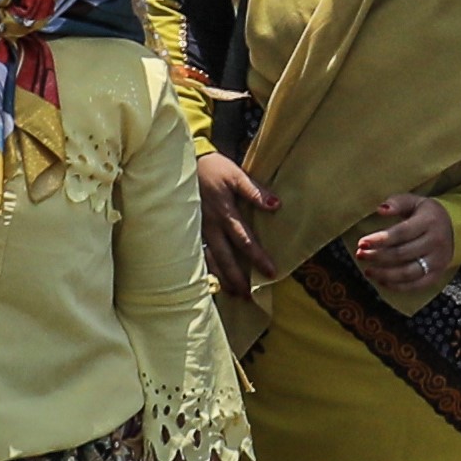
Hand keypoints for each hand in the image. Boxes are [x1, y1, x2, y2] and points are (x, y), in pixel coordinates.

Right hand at [194, 148, 273, 294]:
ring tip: (235, 294)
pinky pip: (198, 254)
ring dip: (223, 278)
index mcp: (224, 213)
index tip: (271, 272)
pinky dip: (207, 269)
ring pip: (211, 259)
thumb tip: (276, 205)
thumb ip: (255, 191)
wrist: (183, 164)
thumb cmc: (213, 169)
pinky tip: (213, 281)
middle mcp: (210, 226)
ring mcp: (198, 230)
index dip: (257, 257)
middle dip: (238, 277)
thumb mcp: (236, 174)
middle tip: (249, 296)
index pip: (244, 240)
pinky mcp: (190, 231)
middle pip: (226, 256)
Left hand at [351, 190, 460, 300]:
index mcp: (429, 222)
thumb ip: (397, 203)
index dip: (380, 239)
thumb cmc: (428, 214)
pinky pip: (415, 285)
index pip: (401, 233)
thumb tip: (380, 209)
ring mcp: (437, 261)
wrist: (457, 228)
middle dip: (377, 256)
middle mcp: (435, 243)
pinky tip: (382, 280)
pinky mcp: (437, 274)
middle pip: (401, 254)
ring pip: (408, 273)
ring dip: (384, 274)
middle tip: (360, 255)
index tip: (362, 243)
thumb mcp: (415, 202)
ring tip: (368, 271)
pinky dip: (397, 286)